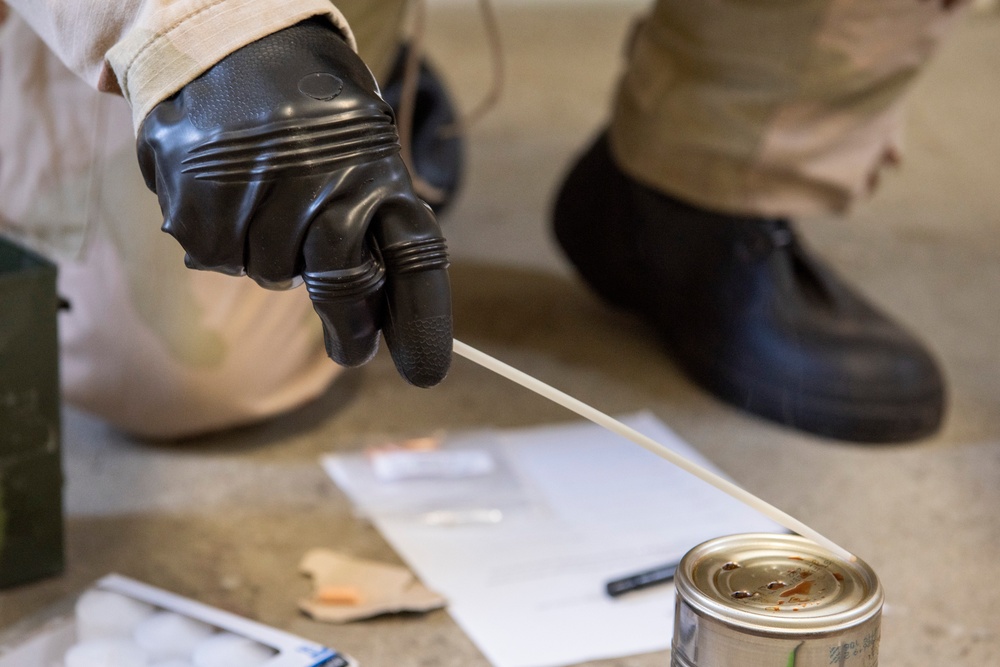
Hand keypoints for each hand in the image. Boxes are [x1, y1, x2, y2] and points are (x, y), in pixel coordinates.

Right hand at [136, 18, 451, 386]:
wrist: (231, 38)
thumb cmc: (311, 112)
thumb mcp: (362, 151)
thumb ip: (372, 223)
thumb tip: (379, 315)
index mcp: (379, 171)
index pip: (416, 259)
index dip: (423, 323)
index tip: (426, 372)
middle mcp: (325, 181)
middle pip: (343, 287)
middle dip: (351, 327)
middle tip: (354, 350)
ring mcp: (261, 188)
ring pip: (271, 273)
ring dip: (274, 257)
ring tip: (270, 203)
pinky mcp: (200, 193)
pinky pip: (216, 257)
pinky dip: (224, 241)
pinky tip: (229, 197)